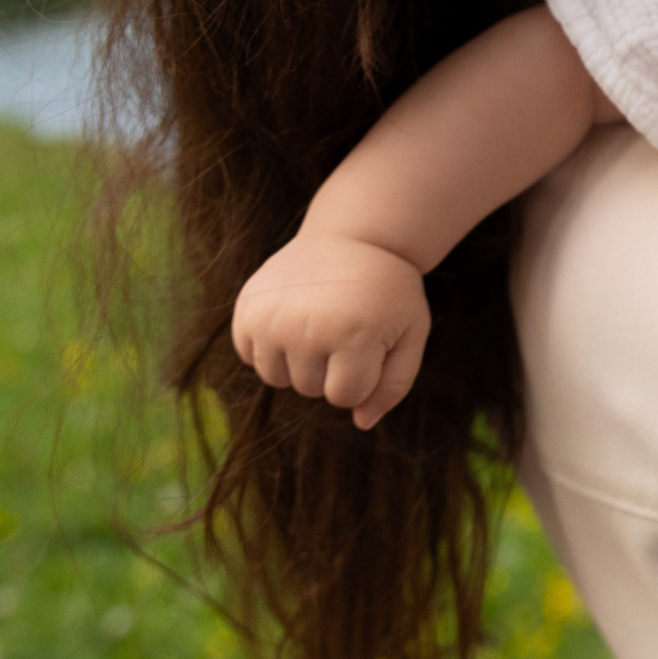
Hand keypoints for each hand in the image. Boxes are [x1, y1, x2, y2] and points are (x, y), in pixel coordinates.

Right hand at [231, 233, 431, 429]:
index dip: (362, 377)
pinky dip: (271, 346)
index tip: (371, 343)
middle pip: (310, 389)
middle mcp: (305, 327)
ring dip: (300, 361)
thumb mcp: (411, 333)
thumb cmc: (387, 292)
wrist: (354, 235)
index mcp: (352, 334)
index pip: (345, 397)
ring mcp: (270, 317)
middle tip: (346, 324)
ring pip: (278, 378)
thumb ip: (394, 385)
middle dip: (332, 368)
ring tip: (320, 322)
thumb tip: (361, 423)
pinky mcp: (246, 308)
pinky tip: (294, 317)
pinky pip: (251, 356)